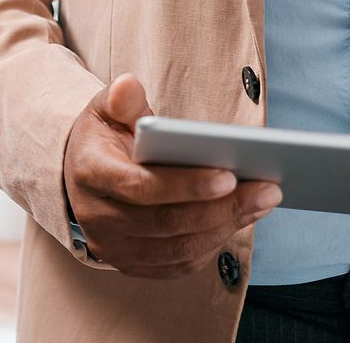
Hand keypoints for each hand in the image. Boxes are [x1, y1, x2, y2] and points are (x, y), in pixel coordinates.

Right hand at [62, 73, 280, 278]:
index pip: (140, 187)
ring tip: (264, 202)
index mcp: (90, 173)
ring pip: (177, 249)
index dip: (186, 185)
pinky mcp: (131, 264)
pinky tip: (241, 220)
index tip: (230, 174)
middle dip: (222, 208)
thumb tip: (128, 85)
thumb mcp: (107, 109)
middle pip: (166, 223)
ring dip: (225, 227)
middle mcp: (98, 218)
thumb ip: (122, 99)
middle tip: (268, 190)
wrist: (81, 175)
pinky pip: (179, 264)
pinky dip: (213, 244)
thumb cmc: (106, 137)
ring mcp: (114, 247)